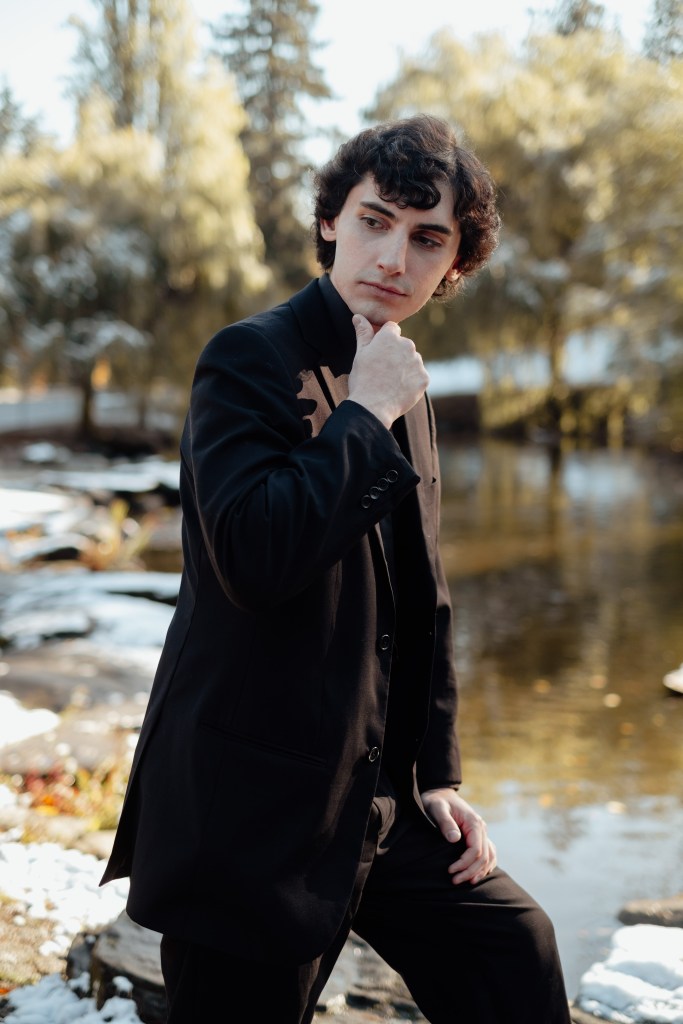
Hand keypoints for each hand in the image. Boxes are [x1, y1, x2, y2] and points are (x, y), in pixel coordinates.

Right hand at [347, 313, 428, 428]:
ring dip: (405, 368)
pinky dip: (411, 382)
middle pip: (404, 345)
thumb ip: (363, 333)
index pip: (392, 329)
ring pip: (412, 361)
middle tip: (383, 371)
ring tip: (391, 382)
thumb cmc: (363, 379)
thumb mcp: (360, 354)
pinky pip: (419, 377)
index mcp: (390, 337)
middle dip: (396, 354)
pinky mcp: (424, 378)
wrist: (372, 407)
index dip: (385, 340)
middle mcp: (407, 345)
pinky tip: (399, 390)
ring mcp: (417, 362)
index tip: (379, 353)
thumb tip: (358, 316)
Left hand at [420, 788, 496, 885]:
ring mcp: (481, 832)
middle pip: (483, 856)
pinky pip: (488, 853)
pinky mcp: (477, 836)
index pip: (476, 850)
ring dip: (479, 871)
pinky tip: (478, 874)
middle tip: (455, 881)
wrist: (440, 793)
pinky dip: (486, 865)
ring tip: (467, 882)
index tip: (450, 870)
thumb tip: (455, 839)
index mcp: (474, 822)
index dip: (465, 863)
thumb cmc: (437, 801)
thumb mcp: (438, 809)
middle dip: (470, 871)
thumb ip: (446, 822)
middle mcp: (481, 828)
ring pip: (489, 857)